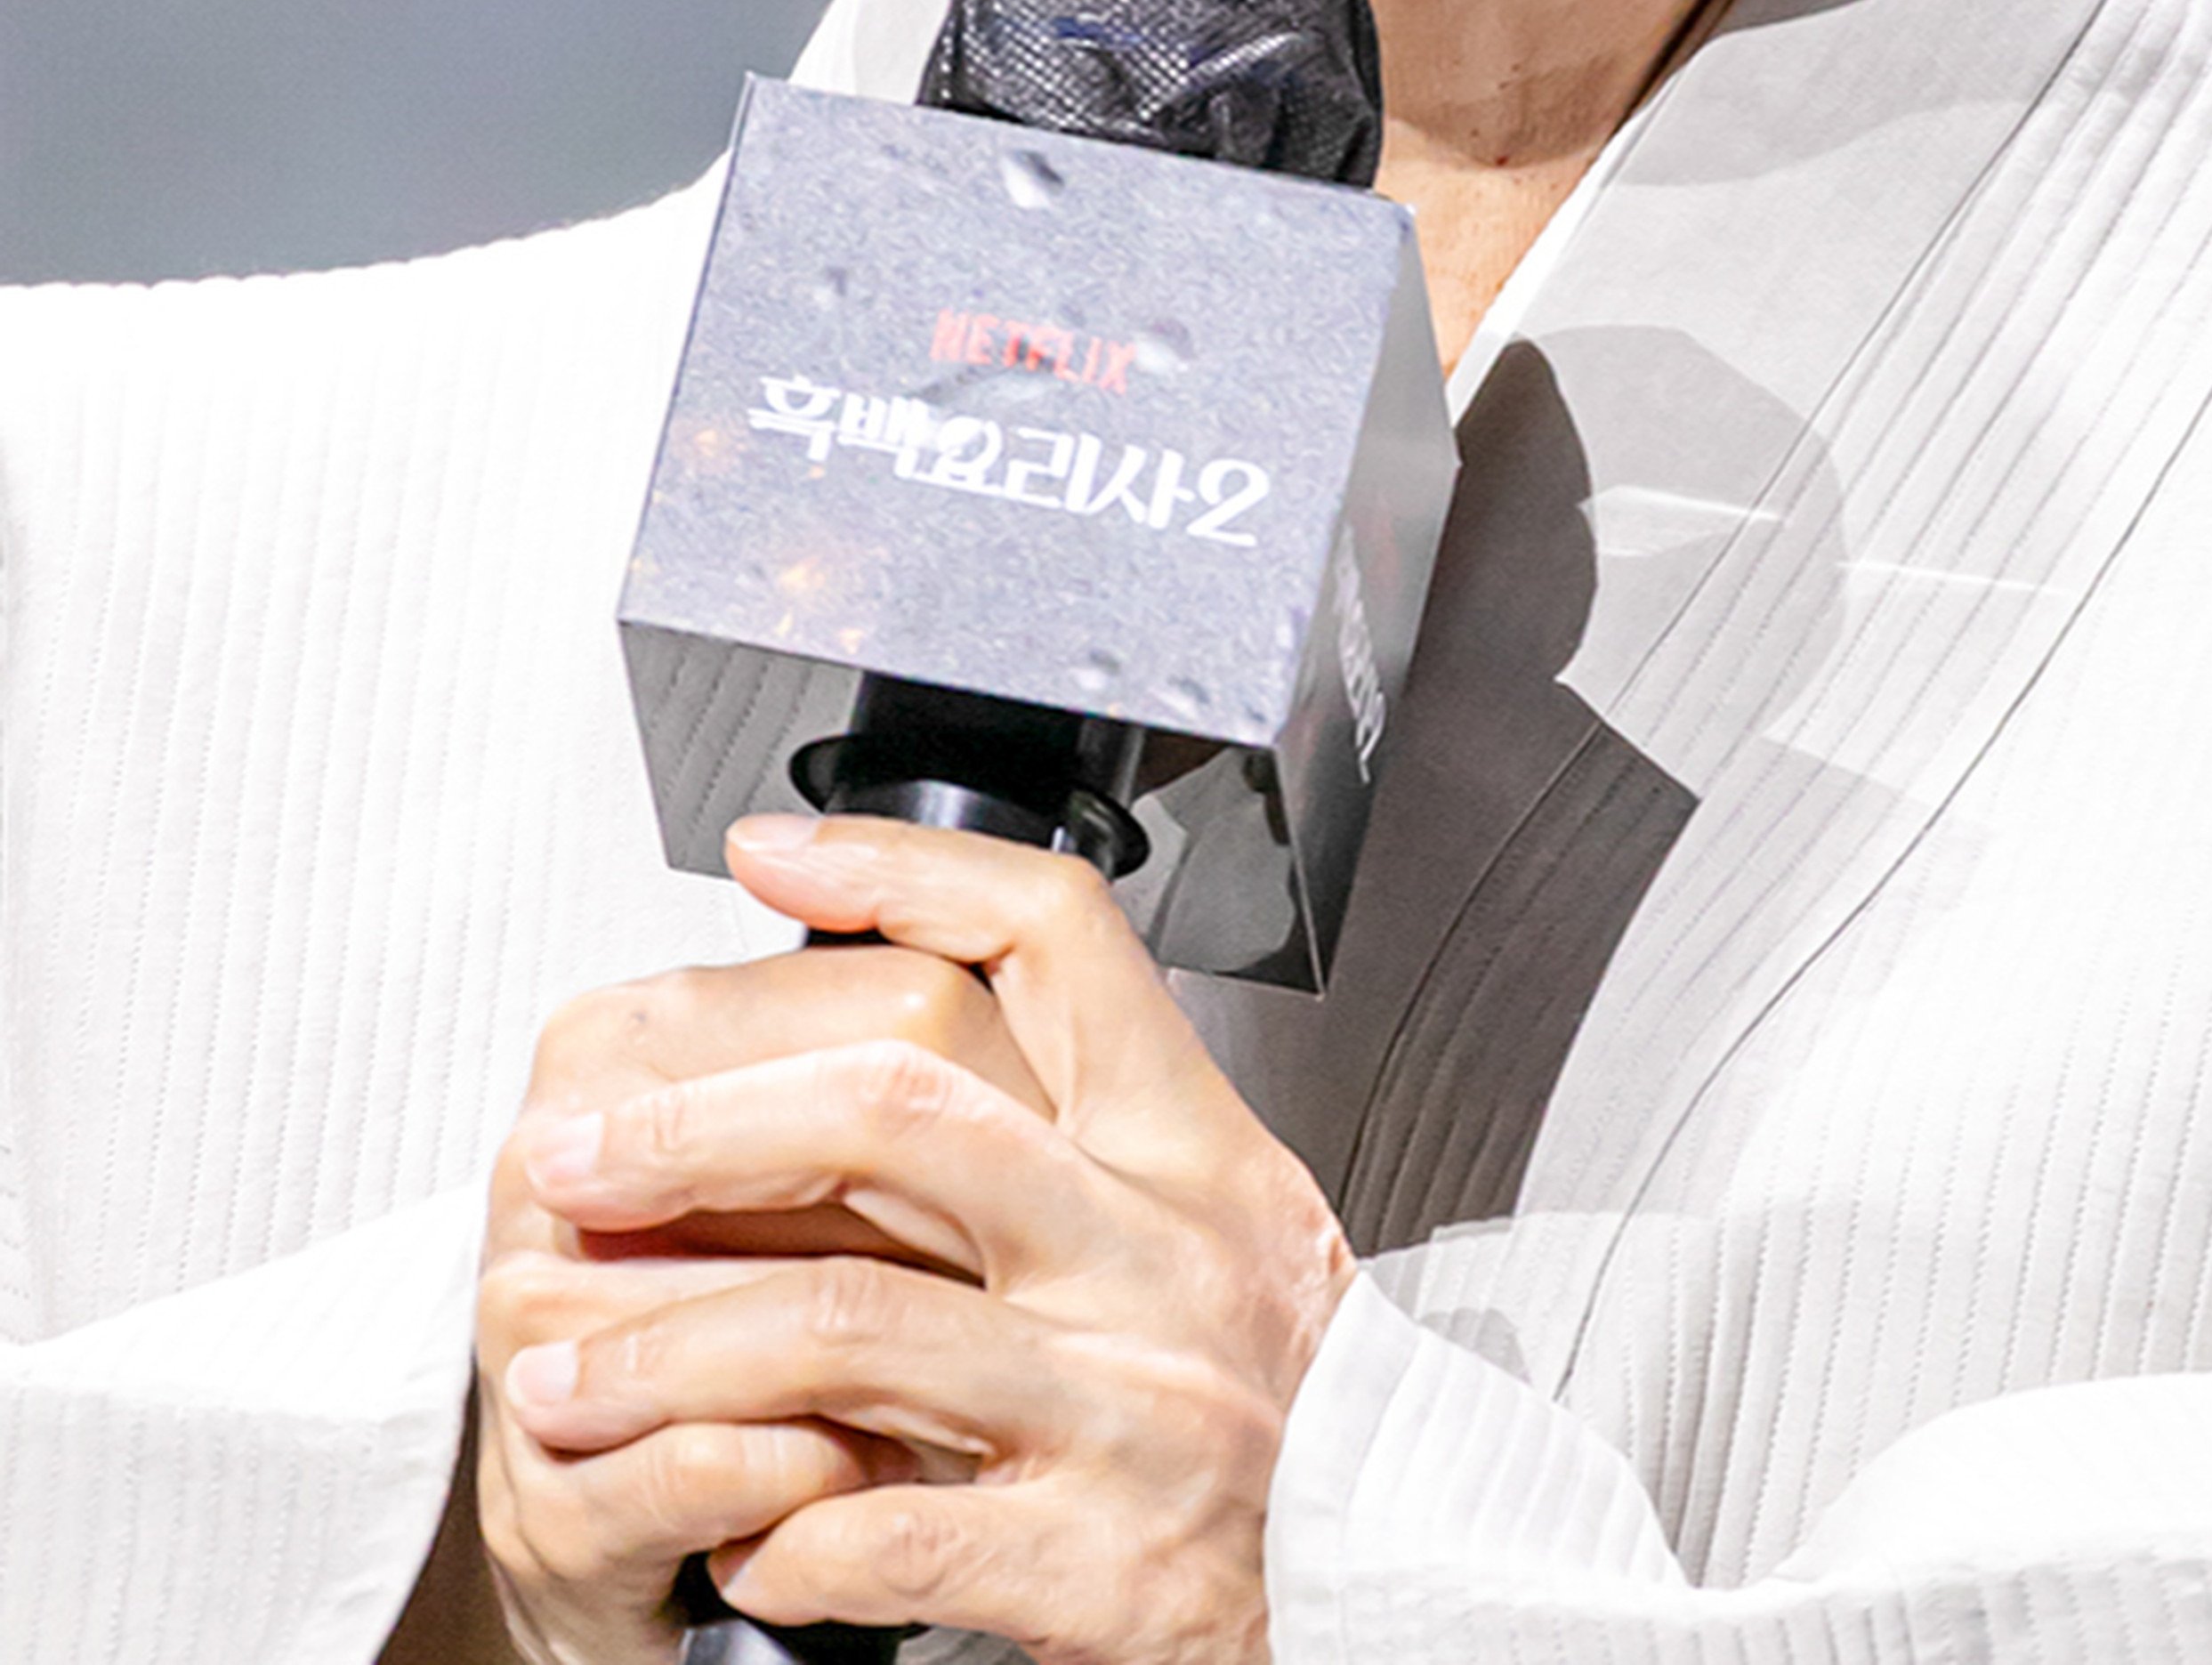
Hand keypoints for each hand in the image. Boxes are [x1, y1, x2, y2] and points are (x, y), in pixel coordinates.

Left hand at [490, 813, 1356, 1664]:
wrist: (1413, 1588)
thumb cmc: (1299, 1416)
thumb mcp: (1228, 1227)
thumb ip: (1085, 1145)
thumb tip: (876, 1051)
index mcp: (1187, 1149)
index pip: (1051, 939)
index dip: (902, 873)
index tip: (769, 859)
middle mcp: (1155, 1253)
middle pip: (898, 1113)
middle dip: (702, 1125)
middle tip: (573, 1151)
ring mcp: (1128, 1403)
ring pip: (848, 1327)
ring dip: (672, 1350)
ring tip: (563, 1373)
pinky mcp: (1097, 1564)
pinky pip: (891, 1530)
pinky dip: (782, 1532)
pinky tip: (732, 1536)